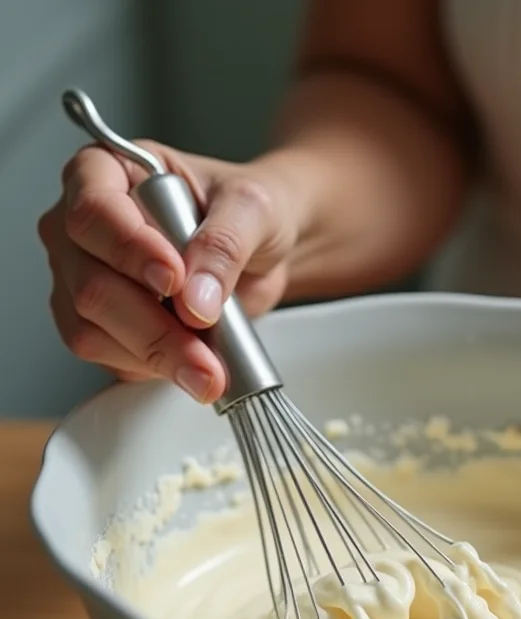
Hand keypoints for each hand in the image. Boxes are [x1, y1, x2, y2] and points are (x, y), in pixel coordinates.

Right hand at [39, 142, 308, 403]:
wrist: (263, 251)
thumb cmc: (249, 211)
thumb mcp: (252, 208)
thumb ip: (224, 244)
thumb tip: (195, 300)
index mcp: (106, 172)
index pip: (93, 213)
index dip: (129, 251)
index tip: (175, 279)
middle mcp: (85, 227)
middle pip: (91, 285)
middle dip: (153, 328)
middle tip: (203, 356)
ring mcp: (85, 278)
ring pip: (92, 331)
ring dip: (155, 357)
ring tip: (208, 370)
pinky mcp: (102, 324)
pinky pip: (109, 357)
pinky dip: (153, 369)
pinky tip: (190, 364)